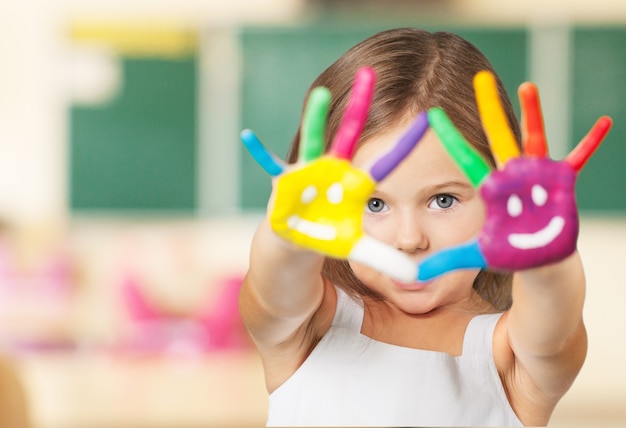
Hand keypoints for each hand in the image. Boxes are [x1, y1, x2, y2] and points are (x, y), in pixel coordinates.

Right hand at [241, 67, 428, 281]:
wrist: (296, 242)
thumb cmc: (328, 237)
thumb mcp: (358, 249)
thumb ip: (385, 259)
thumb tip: (416, 277)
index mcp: (354, 184)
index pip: (385, 163)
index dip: (405, 145)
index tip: (429, 118)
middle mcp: (333, 170)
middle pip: (349, 135)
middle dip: (359, 106)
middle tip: (371, 72)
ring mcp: (308, 173)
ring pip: (313, 142)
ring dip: (315, 119)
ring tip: (320, 95)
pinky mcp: (284, 184)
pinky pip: (270, 166)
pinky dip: (259, 152)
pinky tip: (248, 135)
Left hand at [420, 71, 611, 280]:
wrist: (539, 260)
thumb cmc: (508, 252)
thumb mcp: (475, 254)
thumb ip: (445, 260)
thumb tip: (411, 277)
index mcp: (491, 189)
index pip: (466, 160)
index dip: (451, 139)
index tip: (432, 116)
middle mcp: (511, 175)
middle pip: (497, 137)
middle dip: (489, 109)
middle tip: (479, 78)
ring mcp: (536, 175)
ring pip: (532, 139)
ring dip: (533, 113)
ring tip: (527, 86)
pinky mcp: (560, 181)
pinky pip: (579, 159)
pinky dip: (591, 142)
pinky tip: (604, 123)